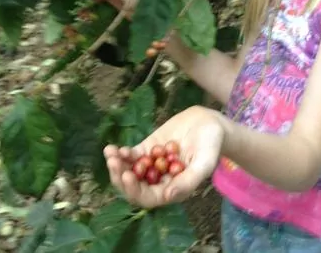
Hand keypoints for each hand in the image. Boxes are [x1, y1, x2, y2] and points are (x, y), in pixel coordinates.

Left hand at [103, 106, 224, 207]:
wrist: (210, 123)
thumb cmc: (211, 145)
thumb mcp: (204, 163)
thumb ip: (189, 181)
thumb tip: (168, 196)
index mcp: (173, 190)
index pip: (149, 198)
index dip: (135, 190)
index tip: (126, 176)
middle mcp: (160, 181)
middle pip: (134, 186)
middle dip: (120, 177)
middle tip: (113, 162)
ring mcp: (152, 165)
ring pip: (130, 171)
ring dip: (118, 165)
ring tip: (110, 153)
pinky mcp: (149, 149)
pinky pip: (133, 156)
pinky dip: (123, 153)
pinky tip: (116, 148)